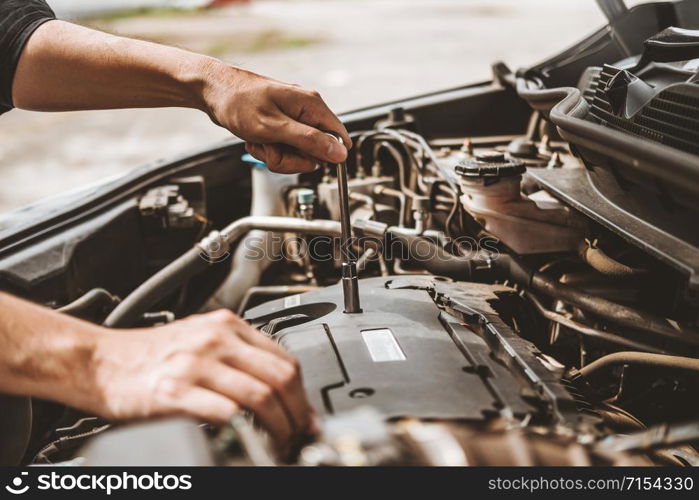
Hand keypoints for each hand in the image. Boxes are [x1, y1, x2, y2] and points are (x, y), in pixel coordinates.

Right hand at [90, 309, 314, 450]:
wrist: (100, 361)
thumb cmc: (150, 355)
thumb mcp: (201, 340)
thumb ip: (238, 356)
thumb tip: (278, 389)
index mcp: (226, 325)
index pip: (284, 358)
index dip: (302, 392)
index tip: (306, 413)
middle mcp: (215, 339)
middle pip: (280, 377)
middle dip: (297, 411)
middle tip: (298, 432)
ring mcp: (196, 363)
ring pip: (260, 395)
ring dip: (278, 425)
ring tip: (279, 440)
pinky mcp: (175, 391)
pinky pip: (225, 411)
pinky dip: (244, 429)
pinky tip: (247, 439)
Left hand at [201, 63, 350, 172]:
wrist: (212, 91)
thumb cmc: (239, 103)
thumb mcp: (275, 127)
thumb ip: (310, 141)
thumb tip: (340, 153)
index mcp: (312, 106)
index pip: (338, 139)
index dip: (324, 155)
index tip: (302, 156)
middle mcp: (306, 111)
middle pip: (315, 152)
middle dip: (291, 158)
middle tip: (272, 146)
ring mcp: (293, 119)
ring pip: (297, 154)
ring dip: (276, 154)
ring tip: (260, 140)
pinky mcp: (282, 126)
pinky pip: (284, 150)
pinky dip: (268, 150)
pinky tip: (256, 139)